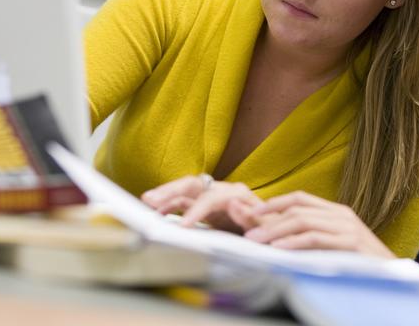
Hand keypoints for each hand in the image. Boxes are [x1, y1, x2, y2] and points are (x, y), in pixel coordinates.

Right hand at [141, 176, 262, 232]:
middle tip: (150, 199)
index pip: (212, 198)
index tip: (183, 226)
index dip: (197, 211)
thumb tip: (234, 203)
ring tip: (146, 202)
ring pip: (184, 191)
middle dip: (171, 190)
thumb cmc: (270, 230)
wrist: (271, 233)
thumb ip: (252, 216)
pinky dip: (169, 205)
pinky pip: (184, 203)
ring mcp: (212, 197)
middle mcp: (222, 190)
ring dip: (165, 195)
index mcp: (238, 194)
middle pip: (193, 185)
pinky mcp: (205, 207)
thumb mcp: (266, 227)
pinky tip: (156, 211)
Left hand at [240, 191, 395, 257]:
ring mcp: (347, 227)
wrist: (393, 279)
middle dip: (268, 220)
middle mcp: (342, 215)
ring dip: (275, 232)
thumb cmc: (360, 266)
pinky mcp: (350, 243)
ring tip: (256, 241)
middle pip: (297, 209)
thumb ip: (310, 237)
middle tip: (247, 231)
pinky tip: (278, 250)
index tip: (252, 213)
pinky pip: (315, 238)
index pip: (300, 198)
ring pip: (303, 221)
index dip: (274, 203)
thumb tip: (277, 236)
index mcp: (337, 212)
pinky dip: (294, 243)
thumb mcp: (333, 246)